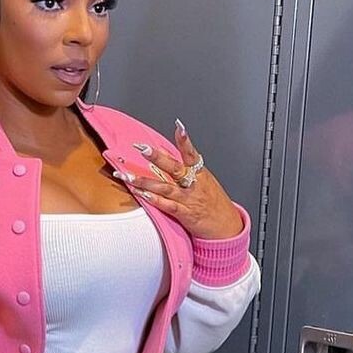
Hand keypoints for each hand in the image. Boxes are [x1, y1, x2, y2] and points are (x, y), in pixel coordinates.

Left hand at [117, 120, 245, 239]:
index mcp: (200, 173)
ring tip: (127, 176)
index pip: (191, 153)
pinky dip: (155, 200)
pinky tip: (142, 195)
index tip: (179, 126)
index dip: (185, 140)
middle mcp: (194, 184)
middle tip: (142, 148)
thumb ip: (188, 169)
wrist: (226, 226)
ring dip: (144, 181)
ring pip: (165, 187)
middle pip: (174, 167)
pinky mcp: (185, 214)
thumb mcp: (205, 181)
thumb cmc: (214, 203)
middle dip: (157, 157)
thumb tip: (168, 154)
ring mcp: (189, 199)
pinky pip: (168, 206)